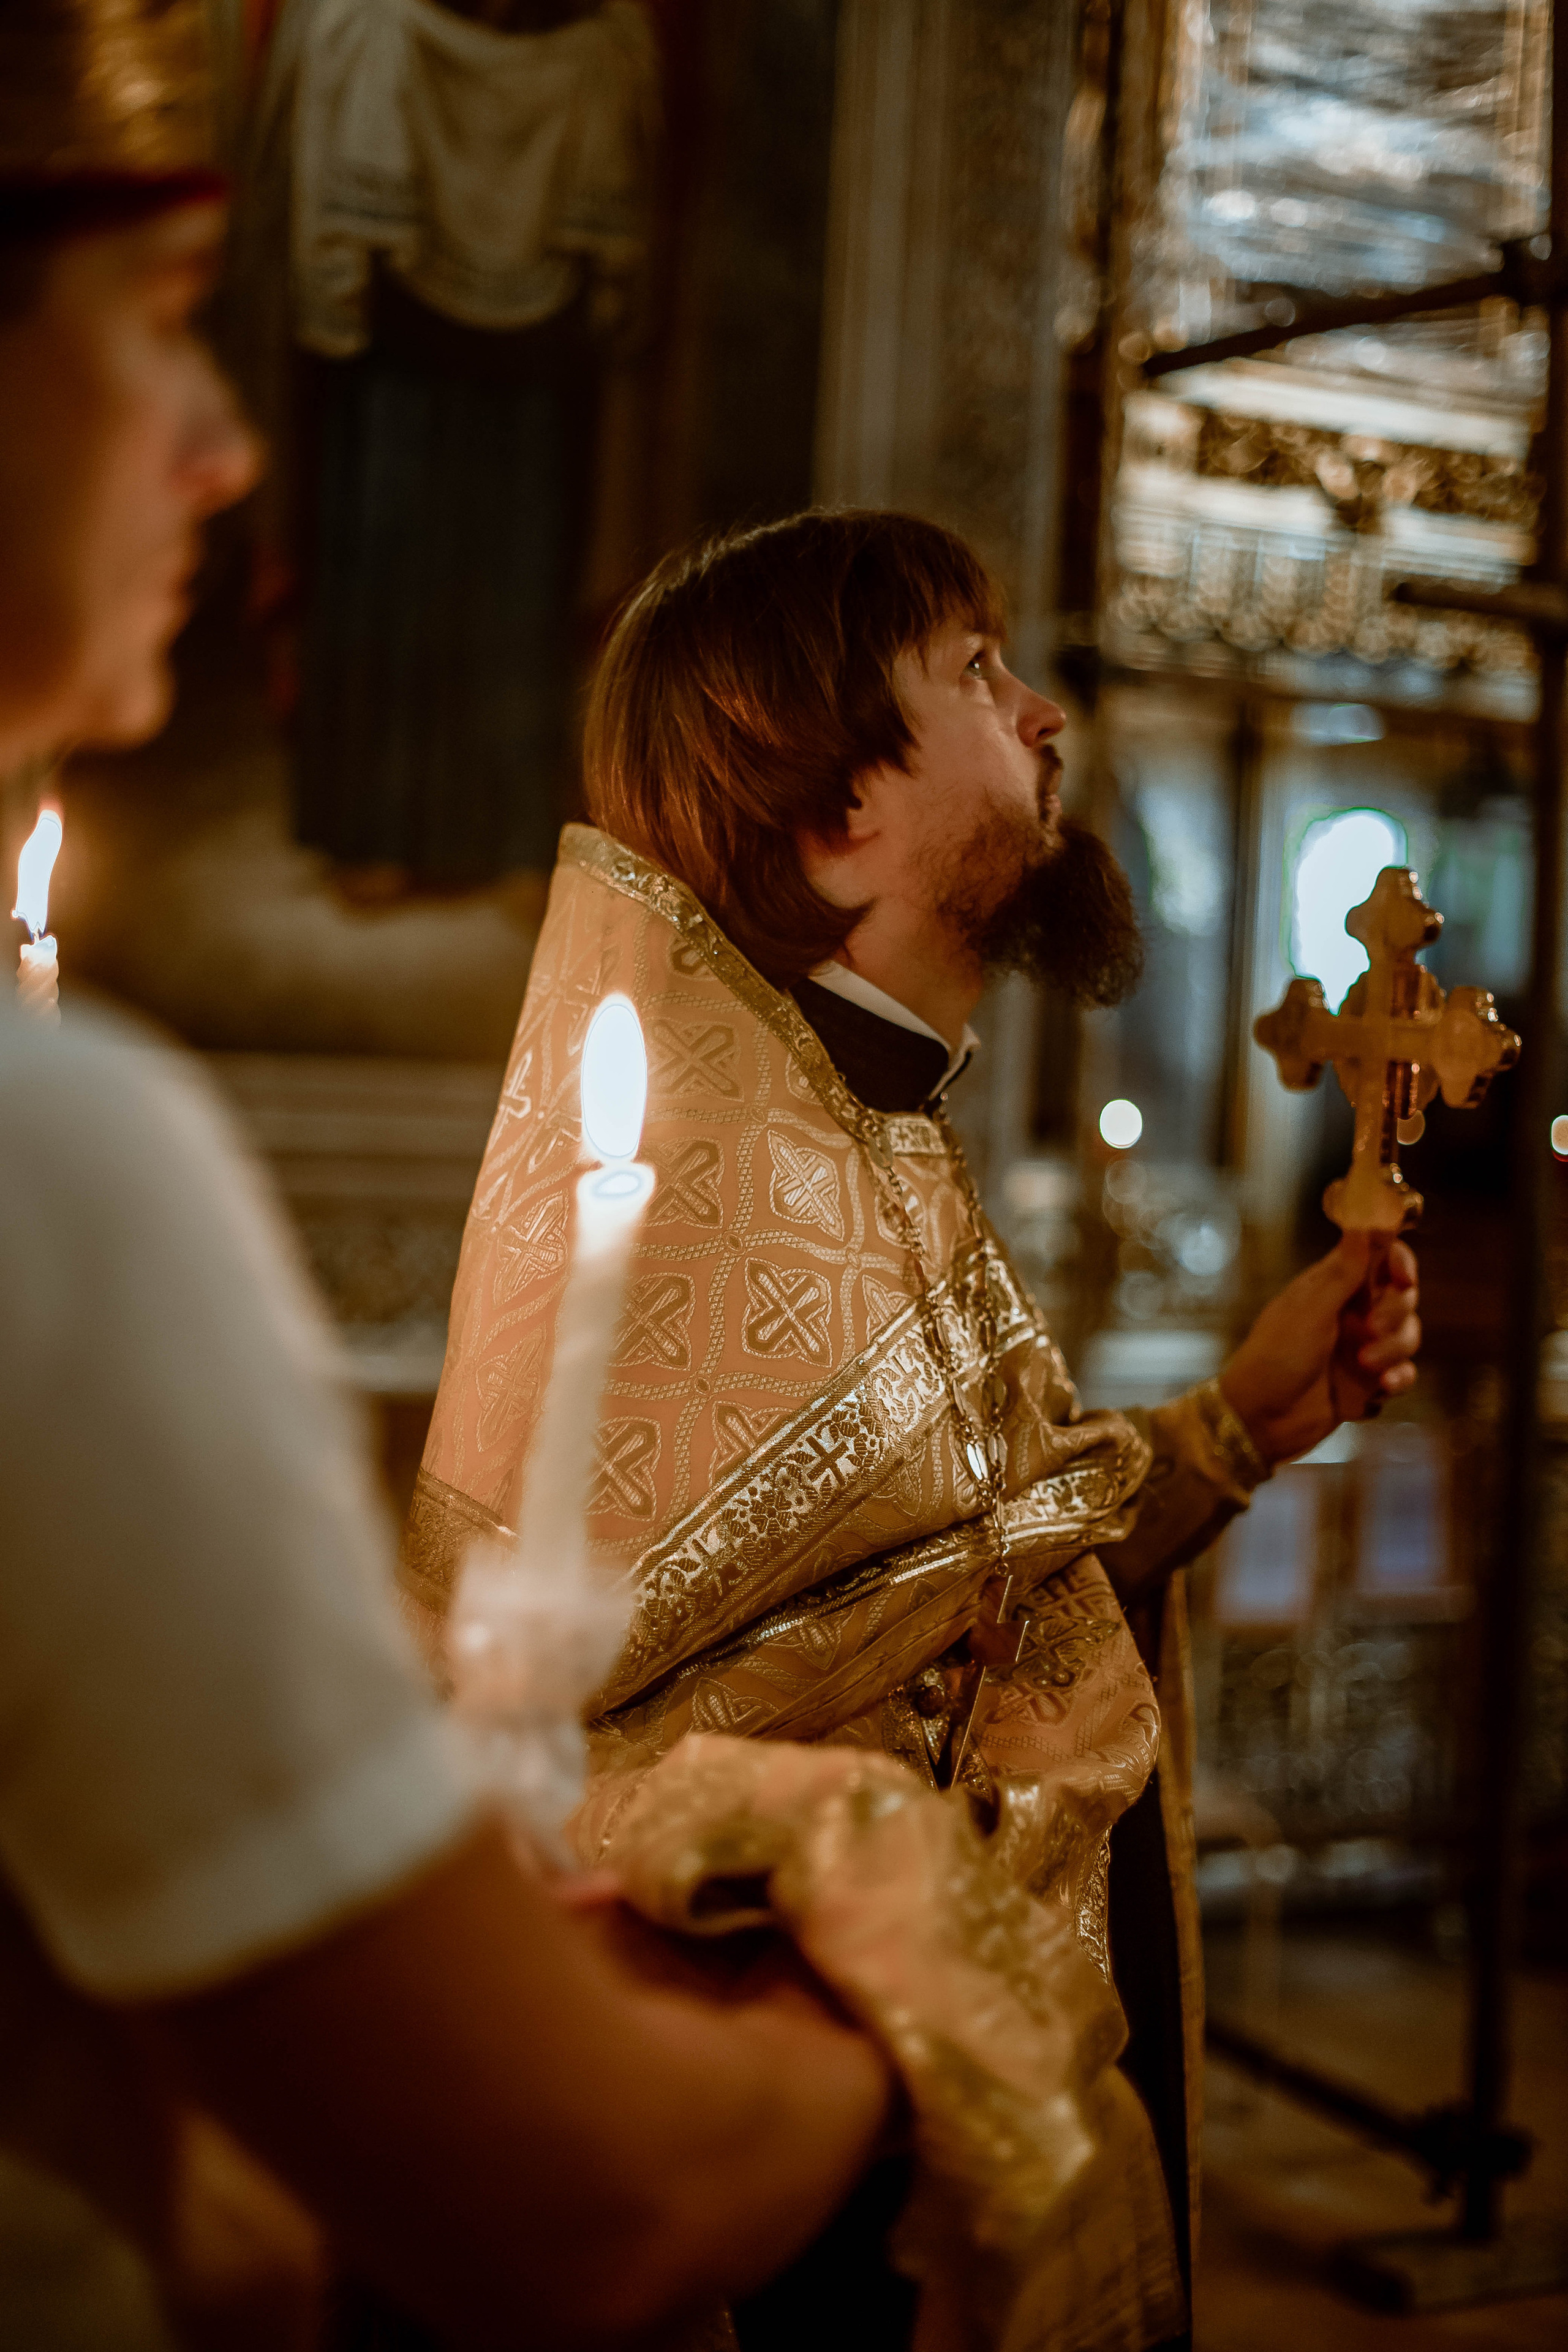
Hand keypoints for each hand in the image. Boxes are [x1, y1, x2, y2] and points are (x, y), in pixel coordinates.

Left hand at [1218, 1232, 1420, 1465]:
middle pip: (1402, 1297)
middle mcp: (1350, 1313)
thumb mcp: (1309, 1311)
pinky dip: (1397, 1379)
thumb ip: (1342, 1271)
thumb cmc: (1274, 1358)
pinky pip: (1402, 1374)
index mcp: (1332, 1287)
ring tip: (1365, 1366)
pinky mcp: (1367, 1383)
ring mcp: (1361, 1348)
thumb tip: (1366, 1225)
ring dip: (1394, 1350)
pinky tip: (1381, 1390)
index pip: (1380, 1260)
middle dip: (1397, 1313)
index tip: (1403, 1279)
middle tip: (1371, 1329)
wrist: (1260, 1420)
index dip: (1399, 1263)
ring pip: (1406, 1336)